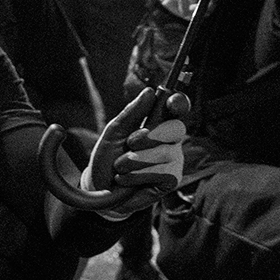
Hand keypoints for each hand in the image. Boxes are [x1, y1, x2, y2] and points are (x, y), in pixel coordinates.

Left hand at [81, 87, 190, 215]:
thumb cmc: (108, 156)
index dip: (179, 103)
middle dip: (149, 136)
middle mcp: (171, 140)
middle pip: (175, 128)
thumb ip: (132, 113)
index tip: (172, 101)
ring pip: (163, 153)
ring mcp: (174, 160)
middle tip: (130, 143)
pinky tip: (126, 179)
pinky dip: (137, 175)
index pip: (177, 108)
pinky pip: (161, 172)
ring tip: (120, 166)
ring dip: (134, 160)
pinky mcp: (172, 179)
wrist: (100, 188)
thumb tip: (149, 92)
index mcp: (158, 123)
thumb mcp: (115, 132)